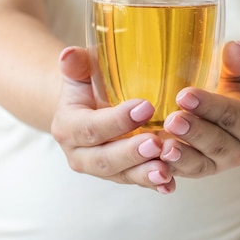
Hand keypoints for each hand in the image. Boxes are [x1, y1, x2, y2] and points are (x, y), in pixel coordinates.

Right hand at [51, 47, 175, 193]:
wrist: (88, 108)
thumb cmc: (89, 83)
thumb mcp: (81, 71)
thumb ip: (76, 64)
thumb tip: (69, 54)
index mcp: (68, 126)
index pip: (91, 127)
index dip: (117, 120)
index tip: (146, 107)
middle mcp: (80, 154)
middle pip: (104, 159)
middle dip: (131, 153)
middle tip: (157, 143)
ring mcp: (101, 169)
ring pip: (122, 175)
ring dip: (144, 174)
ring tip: (166, 171)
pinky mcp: (120, 176)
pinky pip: (137, 182)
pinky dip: (154, 185)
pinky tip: (170, 185)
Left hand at [160, 41, 239, 177]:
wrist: (229, 125)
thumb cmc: (228, 94)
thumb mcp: (237, 80)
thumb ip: (236, 65)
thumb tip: (234, 46)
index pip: (228, 113)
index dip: (207, 105)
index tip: (184, 94)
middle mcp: (236, 150)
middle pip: (215, 142)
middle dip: (193, 133)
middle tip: (171, 120)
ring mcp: (215, 166)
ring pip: (198, 165)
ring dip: (180, 158)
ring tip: (162, 148)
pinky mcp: (194, 175)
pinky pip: (181, 177)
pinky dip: (167, 174)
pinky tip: (151, 167)